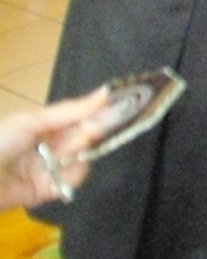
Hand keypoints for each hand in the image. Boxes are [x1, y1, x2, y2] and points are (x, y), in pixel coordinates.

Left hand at [0, 87, 111, 209]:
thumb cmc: (1, 142)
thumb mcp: (33, 120)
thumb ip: (72, 110)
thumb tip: (107, 92)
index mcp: (44, 126)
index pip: (79, 117)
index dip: (97, 113)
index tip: (119, 106)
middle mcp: (50, 146)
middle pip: (83, 138)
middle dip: (88, 134)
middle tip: (91, 131)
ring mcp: (49, 169)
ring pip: (82, 160)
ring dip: (79, 157)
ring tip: (62, 157)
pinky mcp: (47, 191)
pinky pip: (70, 182)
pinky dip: (71, 177)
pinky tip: (60, 173)